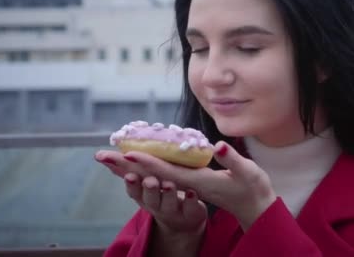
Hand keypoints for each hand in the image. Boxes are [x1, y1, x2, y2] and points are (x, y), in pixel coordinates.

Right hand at [94, 151, 206, 237]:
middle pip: (151, 198)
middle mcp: (156, 205)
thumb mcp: (142, 185)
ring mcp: (174, 210)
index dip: (132, 185)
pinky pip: (192, 207)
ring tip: (169, 185)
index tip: (130, 176)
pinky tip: (193, 193)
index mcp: (144, 196)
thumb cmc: (159, 196)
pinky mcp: (190, 213)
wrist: (183, 221)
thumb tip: (100, 155)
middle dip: (149, 189)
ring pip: (170, 203)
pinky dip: (191, 200)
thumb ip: (127, 170)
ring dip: (169, 194)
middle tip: (149, 180)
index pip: (135, 191)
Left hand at [118, 141, 276, 229]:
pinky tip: (132, 162)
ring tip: (107, 158)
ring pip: (151, 175)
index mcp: (197, 182)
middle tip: (99, 155)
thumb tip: (218, 147)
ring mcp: (185, 184)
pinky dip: (143, 167)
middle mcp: (186, 185)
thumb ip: (233, 160)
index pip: (166, 172)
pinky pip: (159, 174)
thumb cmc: (252, 189)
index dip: (147, 162)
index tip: (127, 153)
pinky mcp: (188, 181)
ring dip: (128, 167)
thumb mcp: (248, 173)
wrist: (254, 207)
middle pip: (150, 174)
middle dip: (124, 165)